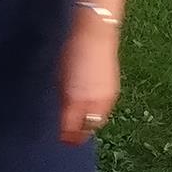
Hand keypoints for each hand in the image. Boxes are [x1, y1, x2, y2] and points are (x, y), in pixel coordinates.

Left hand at [59, 11, 119, 142]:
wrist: (94, 34)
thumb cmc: (71, 52)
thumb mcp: (59, 79)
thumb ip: (61, 101)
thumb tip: (61, 119)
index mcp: (76, 100)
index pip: (71, 129)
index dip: (64, 136)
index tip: (58, 137)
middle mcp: (94, 102)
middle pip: (86, 129)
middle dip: (77, 133)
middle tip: (67, 133)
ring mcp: (106, 97)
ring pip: (96, 121)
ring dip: (87, 124)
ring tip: (77, 121)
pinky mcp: (113, 92)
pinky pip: (104, 111)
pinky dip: (96, 114)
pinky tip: (89, 107)